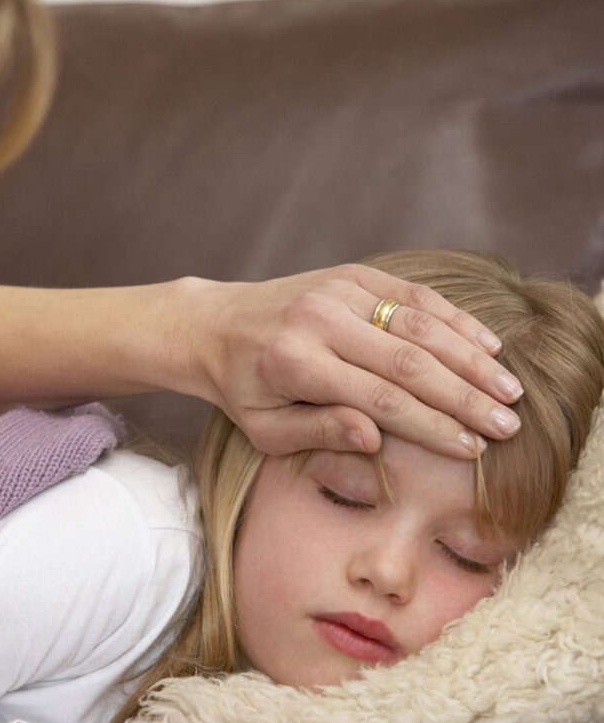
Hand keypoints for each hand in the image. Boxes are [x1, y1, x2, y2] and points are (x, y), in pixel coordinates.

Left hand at [175, 265, 522, 457]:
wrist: (212, 325)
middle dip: (465, 396)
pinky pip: (412, 295)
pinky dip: (453, 319)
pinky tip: (487, 346)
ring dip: (470, 358)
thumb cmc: (243, 389)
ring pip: (418, 324)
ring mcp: (335, 290)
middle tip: (507, 425)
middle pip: (408, 362)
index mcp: (294, 364)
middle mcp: (317, 321)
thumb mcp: (265, 428)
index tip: (473, 449)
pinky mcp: (350, 274)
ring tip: (509, 390)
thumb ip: (319, 432)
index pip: (379, 400)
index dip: (431, 426)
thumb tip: (375, 437)